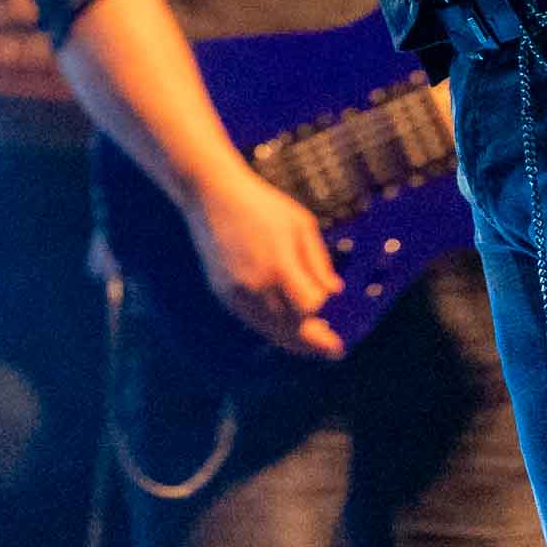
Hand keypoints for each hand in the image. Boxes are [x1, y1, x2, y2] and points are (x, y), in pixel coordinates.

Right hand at [187, 168, 345, 360]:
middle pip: (290, 328)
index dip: (321, 308)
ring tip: (311, 346)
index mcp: (279, 265)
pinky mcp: (223, 293)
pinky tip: (285, 329)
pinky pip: (252, 321)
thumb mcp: (300, 224)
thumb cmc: (262, 205)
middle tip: (334, 351)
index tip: (332, 310)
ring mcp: (237, 292)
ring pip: (269, 330)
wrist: (212, 195)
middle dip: (314, 343)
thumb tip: (334, 292)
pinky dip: (271, 328)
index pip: (309, 306)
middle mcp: (256, 285)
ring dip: (292, 340)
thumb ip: (318, 261)